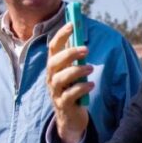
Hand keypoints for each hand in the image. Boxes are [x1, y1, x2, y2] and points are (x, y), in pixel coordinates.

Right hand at [46, 23, 93, 142]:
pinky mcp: (63, 105)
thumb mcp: (74, 73)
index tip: (73, 24)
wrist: (71, 118)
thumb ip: (76, 58)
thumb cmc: (73, 90)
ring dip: (76, 71)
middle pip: (54, 62)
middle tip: (86, 49)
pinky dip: (81, 88)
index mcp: (54, 67)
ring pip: (60, 78)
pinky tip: (90, 85)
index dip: (61, 35)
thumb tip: (81, 36)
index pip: (53, 47)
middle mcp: (51, 78)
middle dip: (69, 53)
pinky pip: (69, 95)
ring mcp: (55, 92)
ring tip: (91, 68)